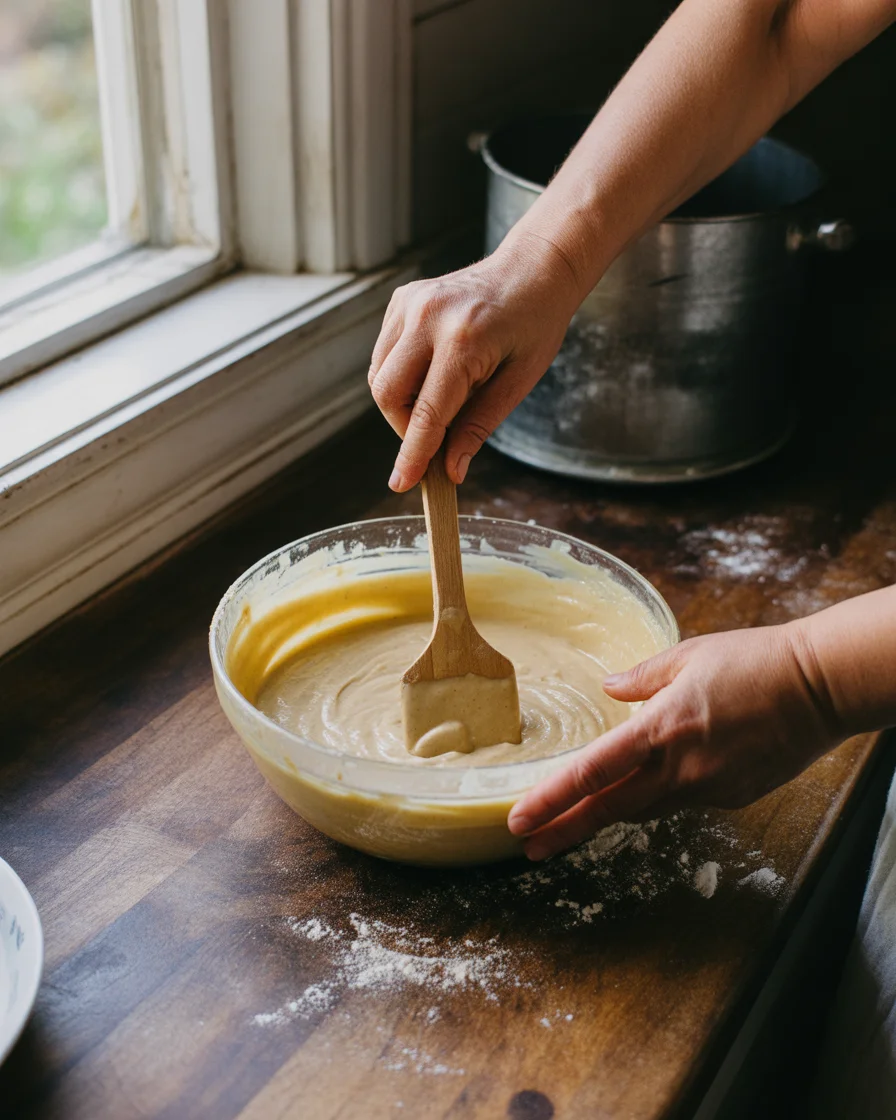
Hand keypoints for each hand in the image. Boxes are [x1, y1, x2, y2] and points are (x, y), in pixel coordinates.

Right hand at [369, 233, 582, 491]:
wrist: (533, 269)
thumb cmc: (535, 326)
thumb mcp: (518, 382)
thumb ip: (479, 426)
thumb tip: (451, 470)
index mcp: (465, 340)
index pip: (428, 412)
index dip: (414, 454)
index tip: (401, 484)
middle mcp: (428, 317)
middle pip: (388, 394)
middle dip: (406, 426)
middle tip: (438, 433)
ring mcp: (410, 303)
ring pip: (379, 376)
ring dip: (402, 402)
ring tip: (442, 396)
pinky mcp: (401, 299)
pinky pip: (384, 354)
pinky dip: (400, 375)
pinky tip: (432, 369)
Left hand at [507, 622, 841, 859]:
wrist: (820, 687)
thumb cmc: (754, 661)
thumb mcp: (688, 655)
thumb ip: (642, 677)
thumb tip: (610, 688)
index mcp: (660, 729)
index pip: (592, 773)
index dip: (552, 800)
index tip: (520, 820)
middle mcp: (680, 768)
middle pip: (609, 810)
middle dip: (565, 830)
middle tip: (529, 848)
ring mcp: (708, 788)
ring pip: (645, 809)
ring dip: (609, 815)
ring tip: (574, 823)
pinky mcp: (732, 797)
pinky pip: (682, 801)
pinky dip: (660, 794)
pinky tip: (655, 782)